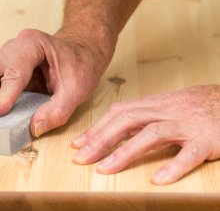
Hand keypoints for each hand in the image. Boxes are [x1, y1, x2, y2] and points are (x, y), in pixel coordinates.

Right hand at [0, 28, 114, 136]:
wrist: (82, 48)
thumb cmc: (80, 63)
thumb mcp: (78, 88)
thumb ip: (58, 109)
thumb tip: (33, 128)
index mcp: (32, 45)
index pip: (13, 74)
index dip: (0, 98)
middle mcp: (14, 46)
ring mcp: (7, 55)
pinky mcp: (4, 66)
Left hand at [71, 85, 219, 184]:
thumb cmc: (196, 106)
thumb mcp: (165, 105)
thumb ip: (141, 115)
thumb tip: (112, 128)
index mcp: (155, 104)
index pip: (119, 112)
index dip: (97, 127)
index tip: (78, 144)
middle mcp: (167, 111)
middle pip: (128, 121)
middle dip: (101, 139)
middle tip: (81, 158)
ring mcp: (187, 125)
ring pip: (152, 134)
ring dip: (125, 152)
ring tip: (105, 169)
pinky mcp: (208, 140)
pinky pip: (190, 154)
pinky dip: (174, 167)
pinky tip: (157, 180)